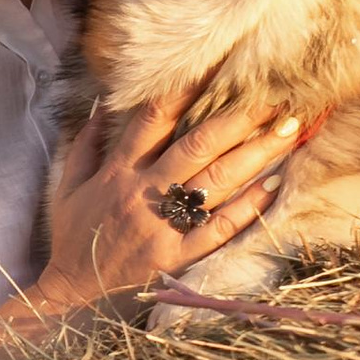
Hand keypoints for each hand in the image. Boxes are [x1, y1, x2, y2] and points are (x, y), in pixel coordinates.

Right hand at [31, 95, 306, 313]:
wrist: (69, 293)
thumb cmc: (73, 237)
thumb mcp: (69, 185)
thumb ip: (86, 143)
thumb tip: (105, 103)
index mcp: (117, 171)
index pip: (153, 119)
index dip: (184, 89)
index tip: (217, 66)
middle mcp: (142, 192)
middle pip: (197, 145)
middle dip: (238, 117)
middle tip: (276, 94)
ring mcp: (161, 226)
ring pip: (215, 181)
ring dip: (255, 153)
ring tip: (290, 130)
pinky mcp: (176, 257)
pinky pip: (217, 229)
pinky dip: (247, 208)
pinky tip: (274, 186)